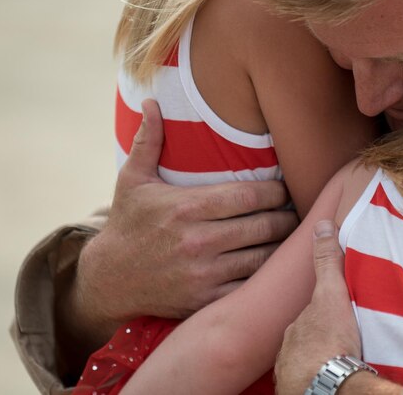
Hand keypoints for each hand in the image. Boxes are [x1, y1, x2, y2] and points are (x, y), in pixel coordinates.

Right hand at [75, 99, 299, 330]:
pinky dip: (265, 275)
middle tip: (294, 209)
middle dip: (285, 216)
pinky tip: (273, 264)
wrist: (108, 280)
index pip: (250, 195)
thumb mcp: (133, 179)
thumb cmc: (127, 223)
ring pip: (262, 257)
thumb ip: (149, 140)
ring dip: (282, 245)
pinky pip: (249, 286)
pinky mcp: (205, 300)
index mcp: (186, 207)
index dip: (276, 190)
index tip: (283, 188)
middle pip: (263, 225)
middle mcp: (198, 241)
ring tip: (291, 234)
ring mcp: (203, 274)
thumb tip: (151, 101)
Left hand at [276, 220, 372, 394]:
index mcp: (296, 327)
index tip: (334, 320)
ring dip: (321, 360)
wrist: (328, 387)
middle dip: (320, 338)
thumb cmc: (331, 342)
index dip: (323, 314)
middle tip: (341, 341)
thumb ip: (327, 262)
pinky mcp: (299, 392)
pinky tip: (334, 377)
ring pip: (307, 361)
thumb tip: (321, 225)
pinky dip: (321, 378)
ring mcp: (292, 373)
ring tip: (341, 361)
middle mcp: (289, 349)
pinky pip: (310, 382)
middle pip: (307, 338)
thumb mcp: (332, 295)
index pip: (309, 316)